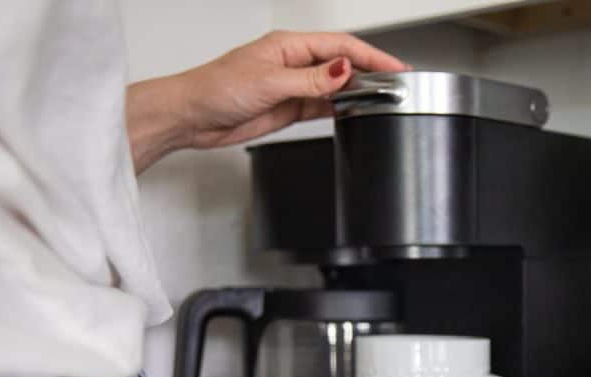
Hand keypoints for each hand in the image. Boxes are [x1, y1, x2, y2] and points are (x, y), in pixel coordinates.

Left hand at [127, 31, 407, 171]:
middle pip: (342, 64)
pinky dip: (340, 109)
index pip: (341, 47)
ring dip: (357, 93)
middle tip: (398, 86)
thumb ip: (312, 80)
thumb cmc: (216, 88)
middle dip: (371, 72)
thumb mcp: (270, 83)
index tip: (396, 67)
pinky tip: (354, 113)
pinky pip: (322, 106)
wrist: (191, 116)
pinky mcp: (288, 107)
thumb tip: (344, 70)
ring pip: (335, 87)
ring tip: (382, 101)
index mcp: (288, 45)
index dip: (372, 56)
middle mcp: (293, 63)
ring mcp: (292, 86)